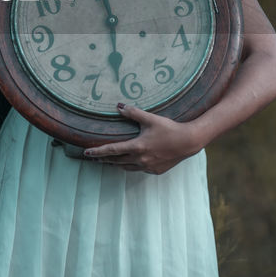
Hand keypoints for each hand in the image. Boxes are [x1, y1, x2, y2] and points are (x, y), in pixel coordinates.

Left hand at [82, 103, 202, 174]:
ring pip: (127, 167)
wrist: (188, 142)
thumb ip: (133, 113)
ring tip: (111, 160)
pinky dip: (133, 165)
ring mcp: (148, 167)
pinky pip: (139, 169)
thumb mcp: (151, 119)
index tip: (86, 153)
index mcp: (136, 147)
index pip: (112, 150)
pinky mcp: (156, 171)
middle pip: (116, 161)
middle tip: (95, 157)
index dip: (97, 151)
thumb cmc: (169, 129)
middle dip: (104, 159)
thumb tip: (119, 106)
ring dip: (117, 164)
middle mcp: (140, 159)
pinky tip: (133, 161)